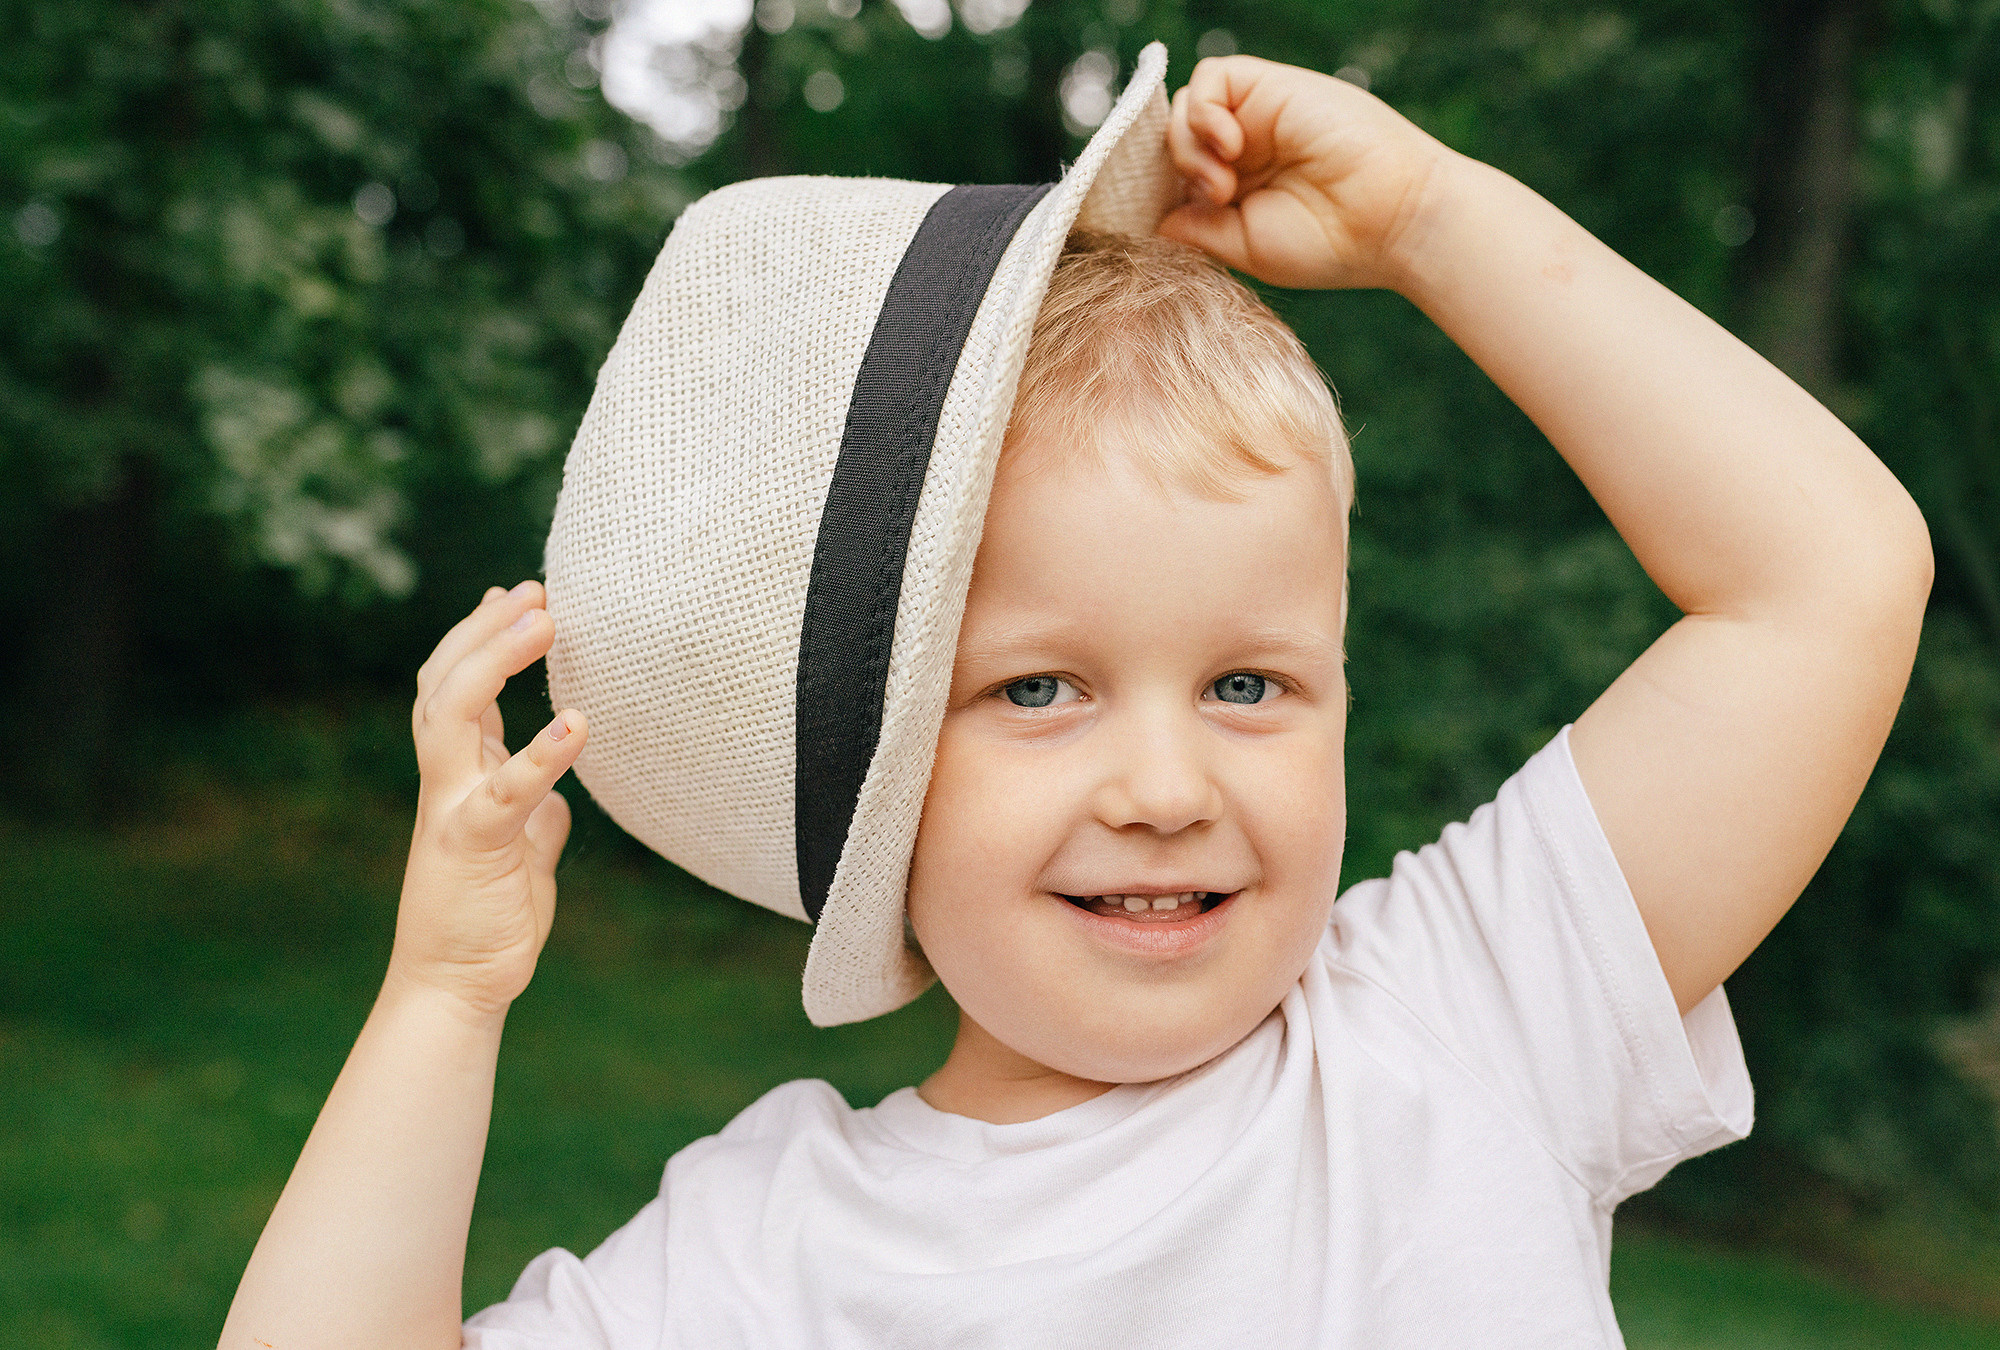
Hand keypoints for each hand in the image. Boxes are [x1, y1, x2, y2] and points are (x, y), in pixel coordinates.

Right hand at [390, 580, 587, 1015]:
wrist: (456, 986)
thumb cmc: (487, 918)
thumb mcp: (520, 852)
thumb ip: (533, 814)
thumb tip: (558, 800)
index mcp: (458, 777)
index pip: (455, 687)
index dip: (480, 636)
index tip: (517, 592)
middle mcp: (445, 782)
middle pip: (444, 681)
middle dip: (485, 629)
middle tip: (536, 587)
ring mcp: (453, 808)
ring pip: (452, 713)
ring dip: (495, 659)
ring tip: (542, 619)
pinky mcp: (476, 846)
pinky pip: (506, 791)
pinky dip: (541, 753)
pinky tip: (578, 722)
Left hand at [1157, 56, 1455, 291]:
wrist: (1391, 219)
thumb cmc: (1329, 244)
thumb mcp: (1245, 247)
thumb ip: (1196, 228)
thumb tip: (1153, 220)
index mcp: (1237, 189)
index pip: (1174, 174)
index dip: (1158, 187)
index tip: (1160, 215)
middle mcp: (1243, 150)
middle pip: (1172, 139)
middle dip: (1175, 172)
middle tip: (1216, 200)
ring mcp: (1256, 117)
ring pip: (1184, 108)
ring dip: (1188, 147)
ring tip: (1225, 183)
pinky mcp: (1270, 87)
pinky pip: (1210, 78)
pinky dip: (1204, 111)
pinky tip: (1231, 146)